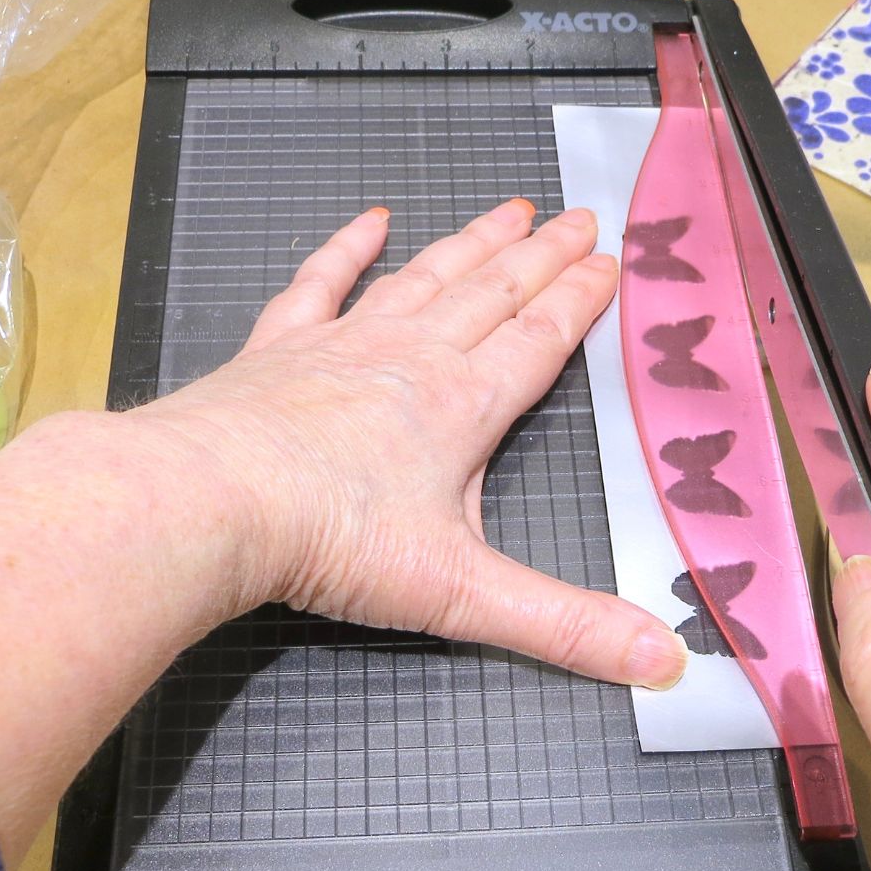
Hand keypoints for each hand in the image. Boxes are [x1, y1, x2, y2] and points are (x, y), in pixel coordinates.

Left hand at [127, 199, 688, 689]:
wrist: (209, 503)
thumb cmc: (328, 544)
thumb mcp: (462, 596)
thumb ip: (565, 626)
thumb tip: (662, 661)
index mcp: (463, 406)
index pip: (538, 340)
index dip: (580, 301)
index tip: (612, 260)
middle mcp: (410, 358)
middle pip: (492, 294)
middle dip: (542, 257)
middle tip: (579, 217)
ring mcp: (341, 345)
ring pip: (423, 277)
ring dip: (471, 242)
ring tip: (510, 209)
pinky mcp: (277, 349)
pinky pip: (321, 282)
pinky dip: (348, 248)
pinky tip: (370, 221)